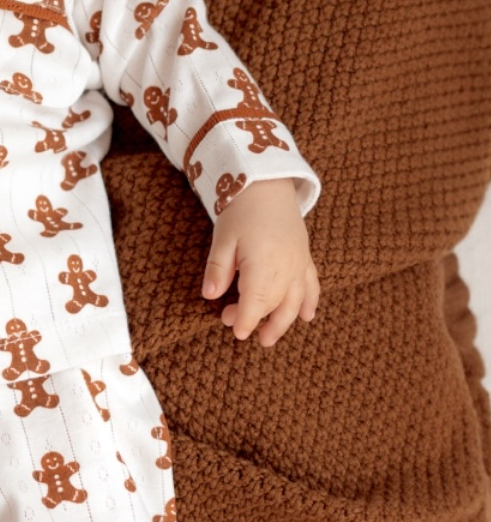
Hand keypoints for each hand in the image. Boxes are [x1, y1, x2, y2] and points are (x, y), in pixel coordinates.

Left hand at [202, 178, 318, 345]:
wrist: (267, 184)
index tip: (235, 332)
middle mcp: (287, 267)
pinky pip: (312, 285)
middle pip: (274, 305)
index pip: (256, 303)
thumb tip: (209, 296)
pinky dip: (310, 302)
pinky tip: (307, 317)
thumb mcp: (222, 239)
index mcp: (264, 264)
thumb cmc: (241, 210)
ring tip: (269, 338)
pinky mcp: (305, 256)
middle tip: (239, 331)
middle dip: (258, 321)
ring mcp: (300, 263)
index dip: (246, 321)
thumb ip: (218, 270)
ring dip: (284, 321)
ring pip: (295, 301)